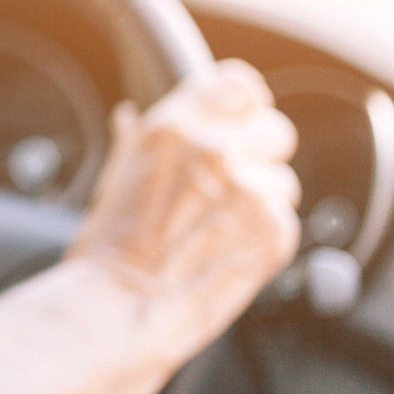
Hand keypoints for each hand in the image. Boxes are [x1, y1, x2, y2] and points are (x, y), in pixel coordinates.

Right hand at [68, 60, 300, 337]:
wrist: (121, 308)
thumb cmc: (107, 252)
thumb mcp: (114, 179)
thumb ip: (138, 142)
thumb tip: (130, 117)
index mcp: (174, 127)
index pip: (240, 85)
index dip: (244, 107)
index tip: (240, 126)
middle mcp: (216, 150)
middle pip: (276, 131)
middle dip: (259, 159)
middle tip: (227, 192)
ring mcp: (250, 189)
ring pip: (283, 183)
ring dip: (261, 205)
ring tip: (217, 234)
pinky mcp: (275, 231)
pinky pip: (286, 223)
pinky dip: (264, 241)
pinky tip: (227, 255)